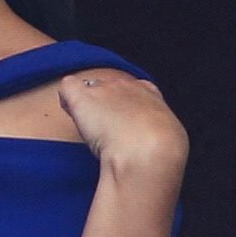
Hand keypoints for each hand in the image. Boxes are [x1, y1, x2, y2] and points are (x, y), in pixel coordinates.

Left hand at [60, 69, 186, 186]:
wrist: (146, 151)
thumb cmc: (161, 150)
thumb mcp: (169, 135)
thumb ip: (155, 130)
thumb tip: (146, 137)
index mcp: (148, 94)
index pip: (131, 89)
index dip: (123, 106)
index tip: (121, 124)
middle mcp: (125, 85)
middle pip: (108, 88)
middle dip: (104, 106)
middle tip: (105, 132)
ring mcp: (103, 89)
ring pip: (87, 89)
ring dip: (86, 107)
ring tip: (89, 129)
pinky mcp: (83, 97)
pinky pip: (67, 87)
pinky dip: (66, 100)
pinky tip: (70, 114)